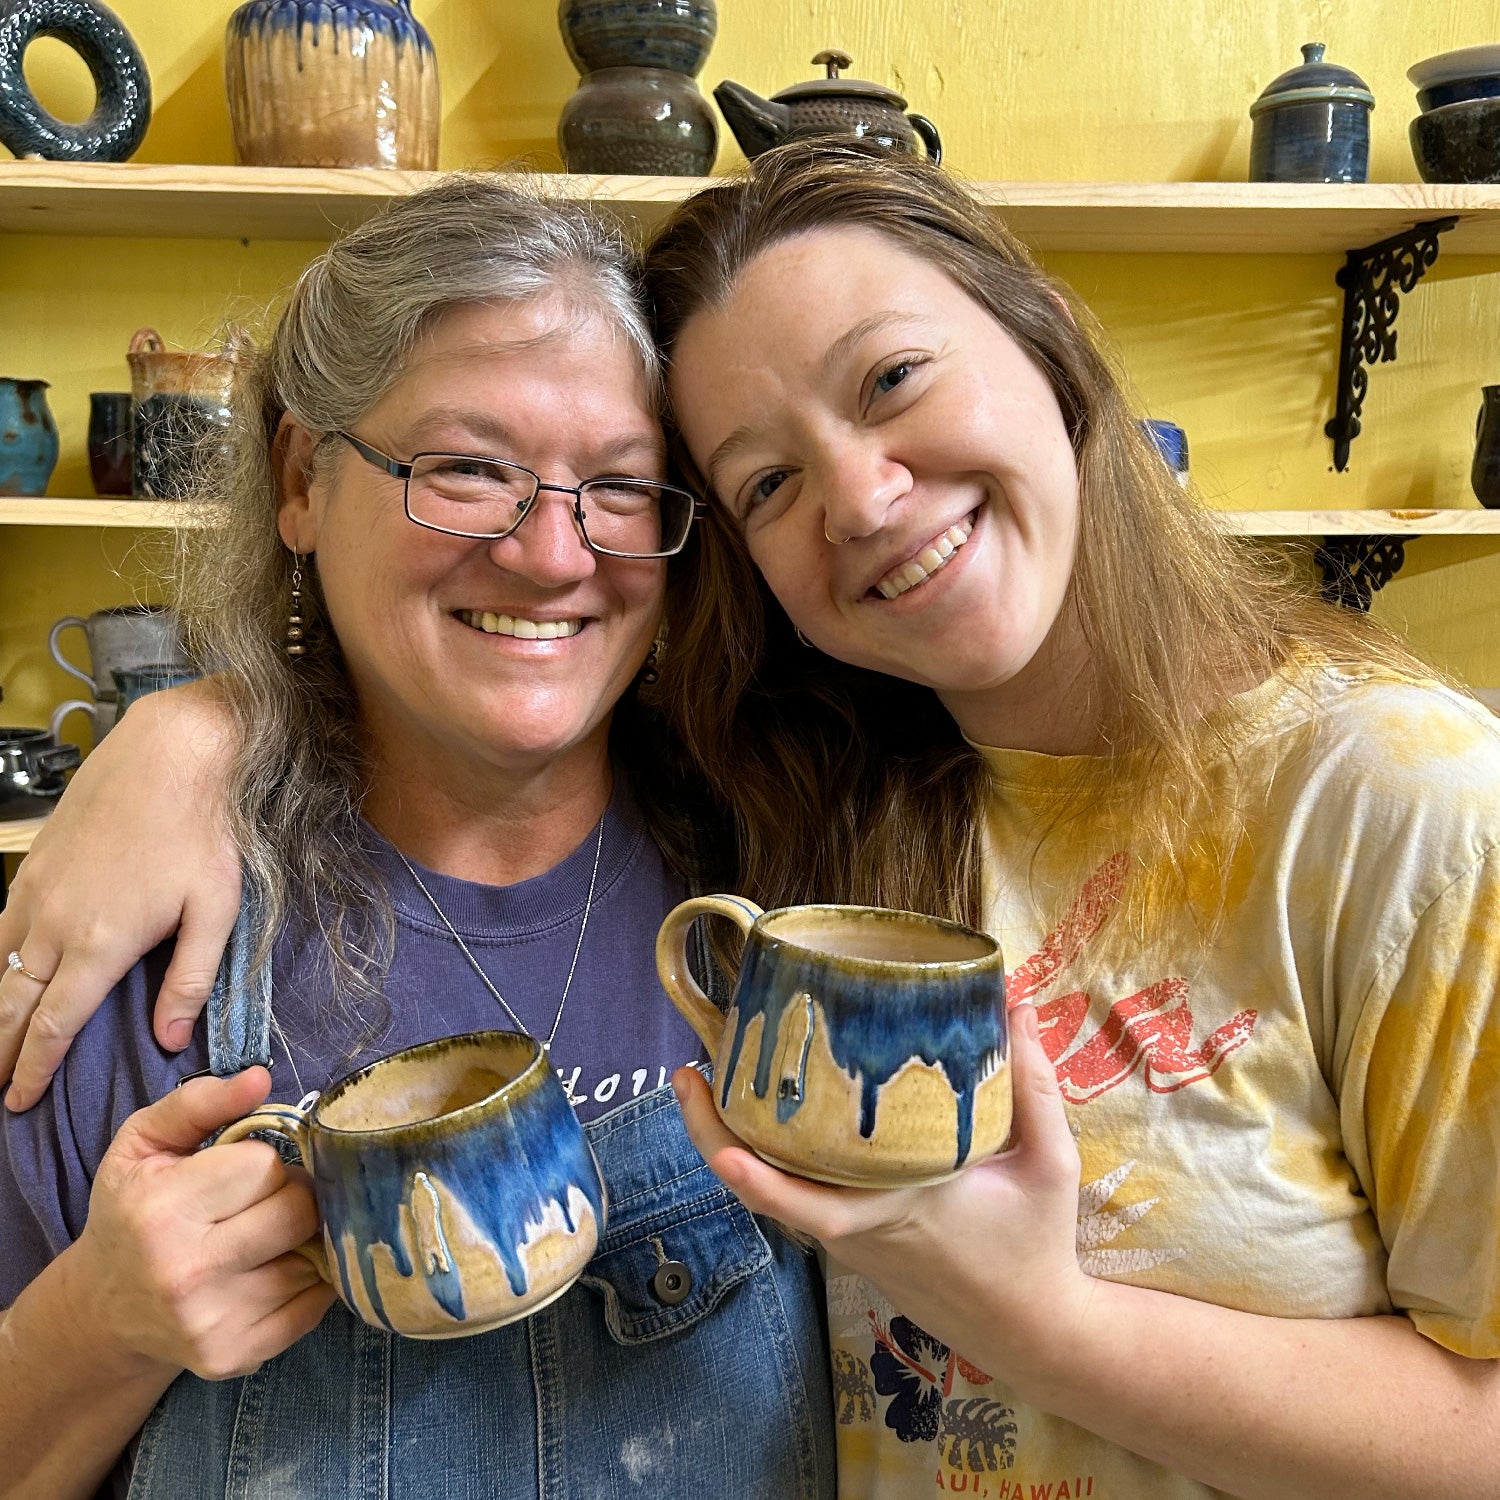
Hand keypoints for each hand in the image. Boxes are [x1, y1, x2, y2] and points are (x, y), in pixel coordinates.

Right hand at [0, 681, 240, 1109]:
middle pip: (11, 1005)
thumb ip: (189, 981)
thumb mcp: (216, 912)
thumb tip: (167, 1039)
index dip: (33, 1069)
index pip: (53, 1026)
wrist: (170, 755)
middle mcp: (54, 924)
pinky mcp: (33, 864)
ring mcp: (36, 891)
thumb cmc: (203, 833)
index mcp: (98, 946)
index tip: (18, 1102)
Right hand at [66, 1067, 333, 1381]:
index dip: (265, 1161)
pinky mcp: (236, 1356)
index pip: (267, 1165)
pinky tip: (272, 1270)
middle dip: (293, 1196)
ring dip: (302, 1240)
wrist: (105, 1307)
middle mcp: (187, 1273)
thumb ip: (199, 1102)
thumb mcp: (144, 1144)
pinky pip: (315, 1303)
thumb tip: (260, 1077)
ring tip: (265, 1236)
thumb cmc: (133, 1211)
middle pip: (300, 1212)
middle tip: (266, 1201)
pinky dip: (309, 1281)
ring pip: (313, 1256)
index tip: (243, 1171)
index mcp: (162, 1211)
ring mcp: (214, 1322)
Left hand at [672, 1003, 1092, 1387]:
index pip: (804, 1200)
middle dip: (715, 1135)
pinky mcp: (854, 1247)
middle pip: (763, 1191)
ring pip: (774, 1196)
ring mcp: (850, 1243)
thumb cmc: (1039, 1245)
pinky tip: (771, 1117)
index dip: (750, 1172)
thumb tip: (1014, 1002)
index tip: (716, 1132)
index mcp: (897, 1206)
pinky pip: (797, 1202)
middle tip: (691, 1071)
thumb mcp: (1051, 1164)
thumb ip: (1034, 1084)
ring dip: (737, 1143)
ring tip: (717, 1077)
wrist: (1032, 1332)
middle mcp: (857, 1228)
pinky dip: (771, 1162)